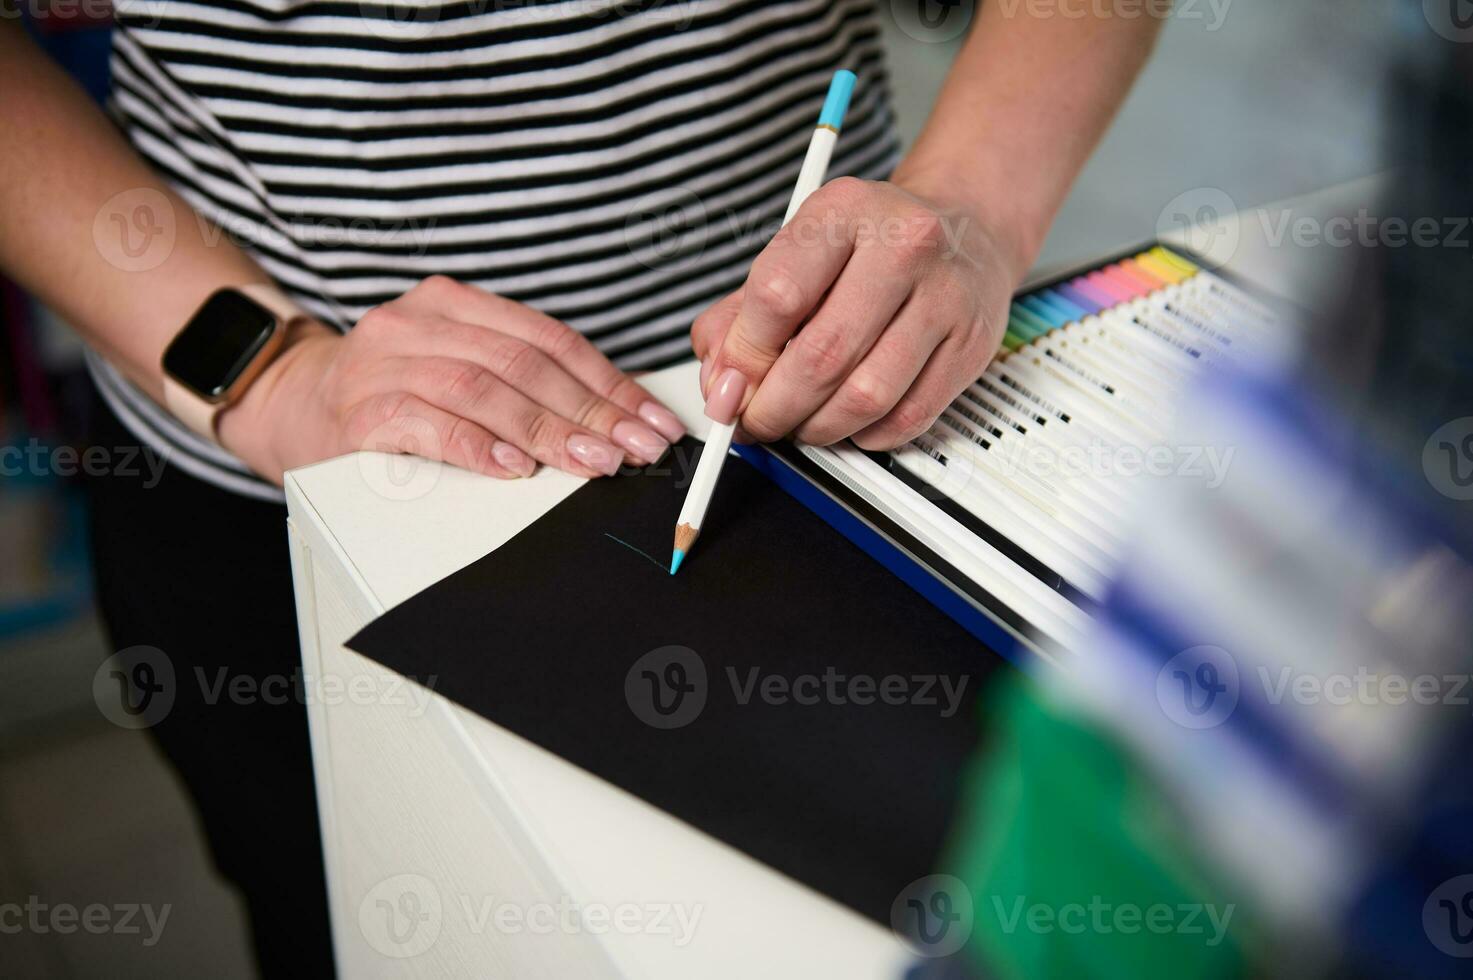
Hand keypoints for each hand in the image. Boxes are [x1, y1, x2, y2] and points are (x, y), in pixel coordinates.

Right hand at [218, 276, 685, 483]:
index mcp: (453, 302)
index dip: (609, 382)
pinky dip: (474, 445)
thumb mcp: (455, 368)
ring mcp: (382, 363)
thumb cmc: (390, 396)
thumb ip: (519, 380)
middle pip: (524, 363)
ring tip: (592, 462)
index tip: (651, 419)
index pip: (549, 339)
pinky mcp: (355, 412)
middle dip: (592, 411)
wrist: (288, 406)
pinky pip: (425, 423)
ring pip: (482, 389)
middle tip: (637, 448)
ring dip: (546, 430)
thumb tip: (615, 418)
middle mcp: (417, 321)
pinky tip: (512, 465)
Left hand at [690, 176, 1022, 448]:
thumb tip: (720, 386)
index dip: (743, 357)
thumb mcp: (796, 256)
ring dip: (818, 428)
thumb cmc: (868, 250)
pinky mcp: (970, 346)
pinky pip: (908, 418)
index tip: (728, 387)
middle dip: (774, 408)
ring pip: (866, 396)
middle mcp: (904, 245)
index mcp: (844, 210)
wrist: (966, 234)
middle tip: (756, 422)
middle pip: (823, 355)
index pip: (778, 295)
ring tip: (800, 424)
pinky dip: (865, 436)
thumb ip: (738, 319)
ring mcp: (945, 297)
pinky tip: (848, 421)